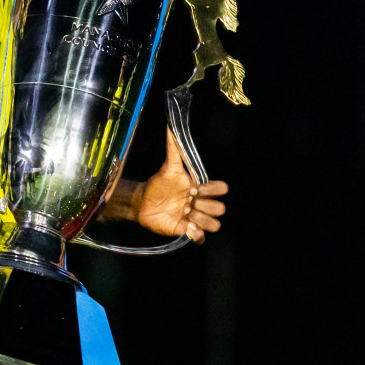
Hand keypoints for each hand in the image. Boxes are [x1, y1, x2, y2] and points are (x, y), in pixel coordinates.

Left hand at [136, 127, 227, 242]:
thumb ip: (173, 148)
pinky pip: (202, 238)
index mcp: (200, 188)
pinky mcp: (187, 231)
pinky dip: (196, 235)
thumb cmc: (158, 184)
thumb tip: (170, 126)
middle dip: (206, 207)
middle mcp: (201, 204)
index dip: (211, 190)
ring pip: (215, 224)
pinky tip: (184, 227)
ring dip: (202, 221)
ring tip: (186, 216)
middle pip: (221, 209)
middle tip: (188, 203)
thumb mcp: (168, 167)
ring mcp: (196, 218)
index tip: (192, 188)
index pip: (221, 188)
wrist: (142, 203)